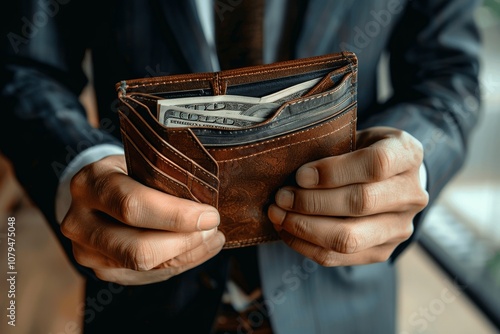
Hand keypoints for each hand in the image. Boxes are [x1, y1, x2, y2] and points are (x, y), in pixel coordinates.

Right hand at [61, 155, 224, 284]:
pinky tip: (198, 249)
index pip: (133, 206)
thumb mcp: (140, 162)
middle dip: (186, 242)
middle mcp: (79, 222)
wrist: (95, 193)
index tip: (210, 215)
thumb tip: (209, 202)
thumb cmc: (127, 173)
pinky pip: (148, 275)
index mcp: (90, 184)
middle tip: (213, 229)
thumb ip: (166, 178)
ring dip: (188, 254)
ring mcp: (87, 252)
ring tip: (212, 238)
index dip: (176, 215)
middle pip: (139, 249)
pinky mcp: (101, 271)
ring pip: (145, 266)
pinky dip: (179, 263)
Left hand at [268, 127, 428, 265]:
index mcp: (407, 155)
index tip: (300, 175)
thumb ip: (333, 149)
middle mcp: (412, 194)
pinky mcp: (383, 251)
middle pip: (360, 203)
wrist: (390, 177)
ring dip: (305, 228)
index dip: (334, 171)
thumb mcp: (357, 136)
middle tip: (281, 197)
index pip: (376, 164)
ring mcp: (400, 227)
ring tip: (278, 215)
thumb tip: (295, 175)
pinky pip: (339, 257)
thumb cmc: (363, 151)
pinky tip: (287, 230)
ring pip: (348, 238)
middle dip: (312, 202)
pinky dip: (306, 245)